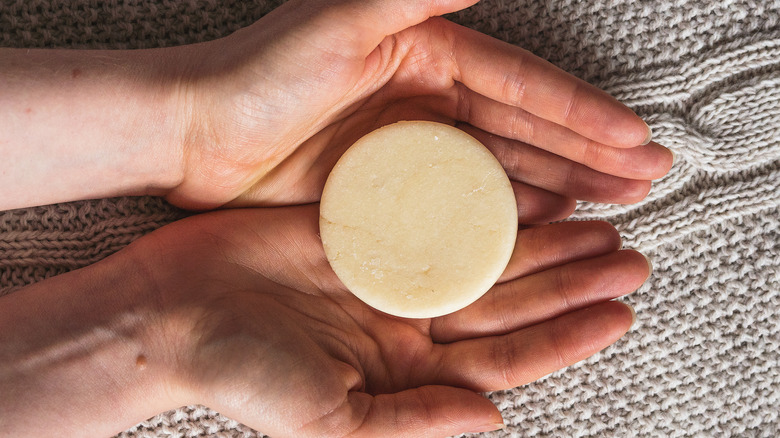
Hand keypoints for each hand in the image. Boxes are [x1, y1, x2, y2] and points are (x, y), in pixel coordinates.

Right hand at [134, 205, 647, 436]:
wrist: (171, 314)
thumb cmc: (239, 375)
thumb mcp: (329, 421)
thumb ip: (411, 423)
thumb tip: (493, 422)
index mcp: (406, 370)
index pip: (505, 358)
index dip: (564, 338)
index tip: (618, 315)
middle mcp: (407, 320)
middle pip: (507, 301)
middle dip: (570, 281)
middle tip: (630, 258)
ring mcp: (390, 271)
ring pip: (482, 255)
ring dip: (540, 242)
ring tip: (597, 225)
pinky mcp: (365, 227)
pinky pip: (435, 212)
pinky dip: (478, 204)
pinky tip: (521, 192)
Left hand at [169, 0, 672, 209]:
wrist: (194, 134)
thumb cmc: (260, 74)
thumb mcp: (345, 17)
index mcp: (427, 54)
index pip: (524, 85)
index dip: (583, 113)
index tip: (636, 141)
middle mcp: (428, 100)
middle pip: (526, 129)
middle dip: (590, 153)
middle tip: (647, 181)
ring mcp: (412, 148)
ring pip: (502, 168)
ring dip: (560, 185)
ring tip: (612, 206)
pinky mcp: (389, 190)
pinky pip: (461, 205)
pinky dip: (504, 215)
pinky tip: (541, 226)